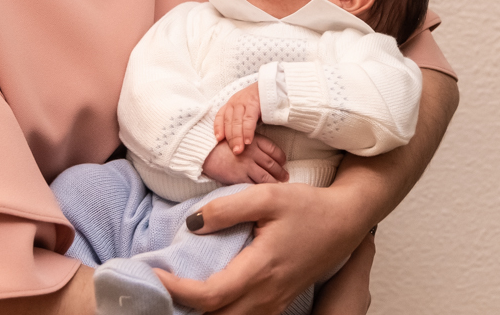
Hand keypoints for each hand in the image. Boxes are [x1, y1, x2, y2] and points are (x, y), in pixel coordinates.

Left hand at [154, 183, 366, 314]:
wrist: (345, 221)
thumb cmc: (308, 207)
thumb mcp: (267, 196)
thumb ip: (226, 209)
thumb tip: (192, 224)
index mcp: (261, 269)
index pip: (210, 295)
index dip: (177, 290)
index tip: (153, 274)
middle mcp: (267, 295)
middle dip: (183, 308)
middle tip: (157, 285)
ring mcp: (274, 303)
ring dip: (202, 312)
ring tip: (177, 290)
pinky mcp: (278, 302)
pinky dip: (221, 312)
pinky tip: (207, 296)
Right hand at [201, 136, 288, 184]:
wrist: (203, 150)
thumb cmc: (219, 144)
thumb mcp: (238, 137)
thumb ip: (251, 144)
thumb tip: (265, 155)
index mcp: (254, 140)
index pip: (274, 150)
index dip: (281, 158)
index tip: (283, 163)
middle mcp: (253, 152)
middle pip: (273, 164)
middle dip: (281, 172)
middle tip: (285, 178)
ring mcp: (246, 165)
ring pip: (267, 177)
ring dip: (275, 183)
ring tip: (278, 186)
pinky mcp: (239, 177)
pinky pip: (254, 185)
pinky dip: (262, 190)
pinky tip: (265, 193)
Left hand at [213, 83, 262, 154]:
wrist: (274, 86)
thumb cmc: (260, 101)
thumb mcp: (246, 109)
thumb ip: (240, 120)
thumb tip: (236, 138)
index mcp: (231, 103)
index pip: (220, 116)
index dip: (218, 128)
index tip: (218, 139)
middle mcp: (235, 102)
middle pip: (228, 122)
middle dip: (230, 138)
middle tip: (234, 152)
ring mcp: (244, 102)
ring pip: (237, 122)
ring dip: (237, 137)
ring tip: (239, 150)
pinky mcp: (254, 103)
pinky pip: (249, 119)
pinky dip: (248, 131)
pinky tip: (248, 141)